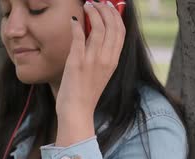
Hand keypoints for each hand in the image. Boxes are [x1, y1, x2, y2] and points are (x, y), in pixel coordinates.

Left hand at [56, 0, 124, 118]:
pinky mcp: (76, 62)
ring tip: (87, 5)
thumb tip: (95, 36)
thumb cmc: (85, 94)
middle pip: (112, 26)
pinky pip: (79, 37)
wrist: (77, 111)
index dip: (116, 15)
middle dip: (106, 9)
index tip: (110, 6)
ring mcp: (92, 60)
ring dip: (93, 13)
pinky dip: (77, 25)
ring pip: (98, 28)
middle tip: (97, 2)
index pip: (120, 32)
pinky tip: (73, 20)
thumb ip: (100, 55)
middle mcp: (105, 59)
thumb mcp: (99, 73)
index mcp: (113, 61)